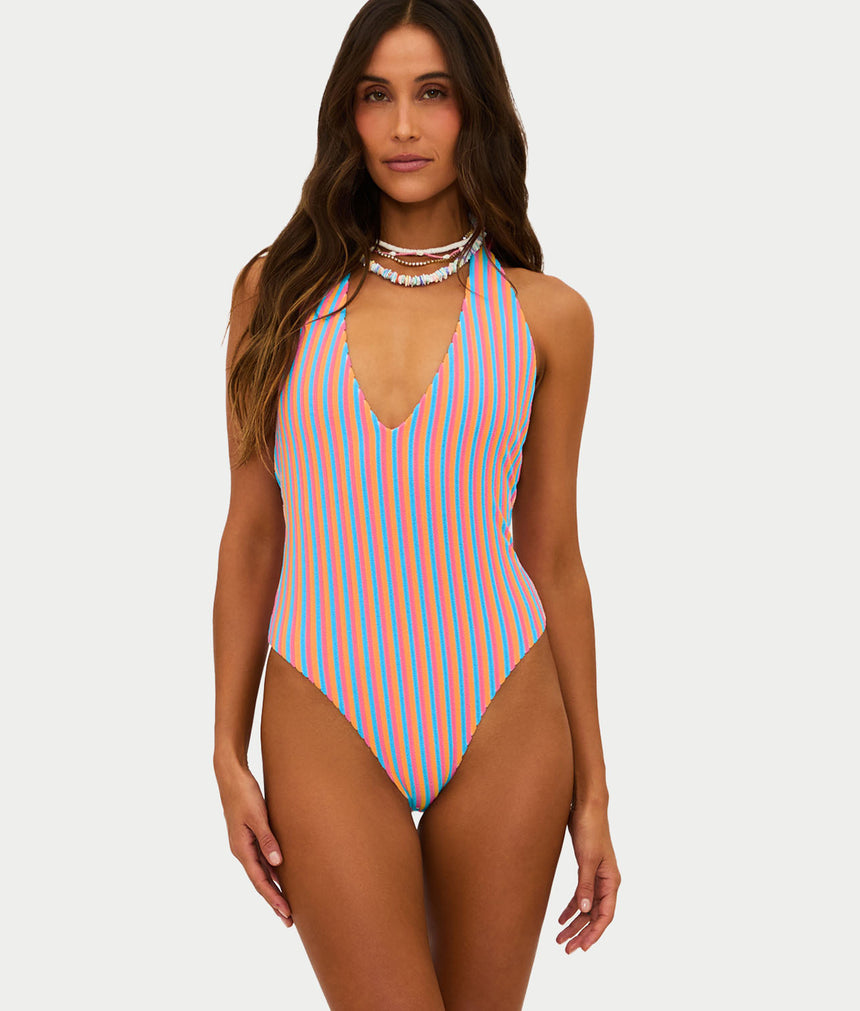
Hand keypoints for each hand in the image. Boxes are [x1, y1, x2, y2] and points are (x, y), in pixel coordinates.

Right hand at [214, 760, 292, 927]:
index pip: (260, 881)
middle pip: (260, 882)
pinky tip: (281, 876)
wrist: (231, 775)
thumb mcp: (257, 815)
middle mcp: (242, 850)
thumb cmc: (244, 793)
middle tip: (288, 921)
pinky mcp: (249, 835)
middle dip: (274, 901)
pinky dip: (271, 871)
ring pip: (261, 872)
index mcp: (242, 849)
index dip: (273, 898)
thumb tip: (278, 863)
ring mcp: (245, 844)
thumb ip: (267, 839)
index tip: (286, 913)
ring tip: (286, 906)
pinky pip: (261, 859)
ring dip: (273, 888)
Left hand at [556, 799, 620, 953]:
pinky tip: (561, 918)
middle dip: (581, 933)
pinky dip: (571, 907)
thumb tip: (583, 910)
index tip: (583, 948)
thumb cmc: (590, 829)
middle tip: (566, 949)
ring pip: (586, 907)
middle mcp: (607, 882)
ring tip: (560, 938)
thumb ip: (586, 885)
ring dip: (575, 923)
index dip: (595, 933)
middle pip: (595, 915)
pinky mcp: (586, 870)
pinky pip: (580, 895)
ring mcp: (597, 876)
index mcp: (611, 881)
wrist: (586, 807)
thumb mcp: (587, 859)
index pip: (605, 915)